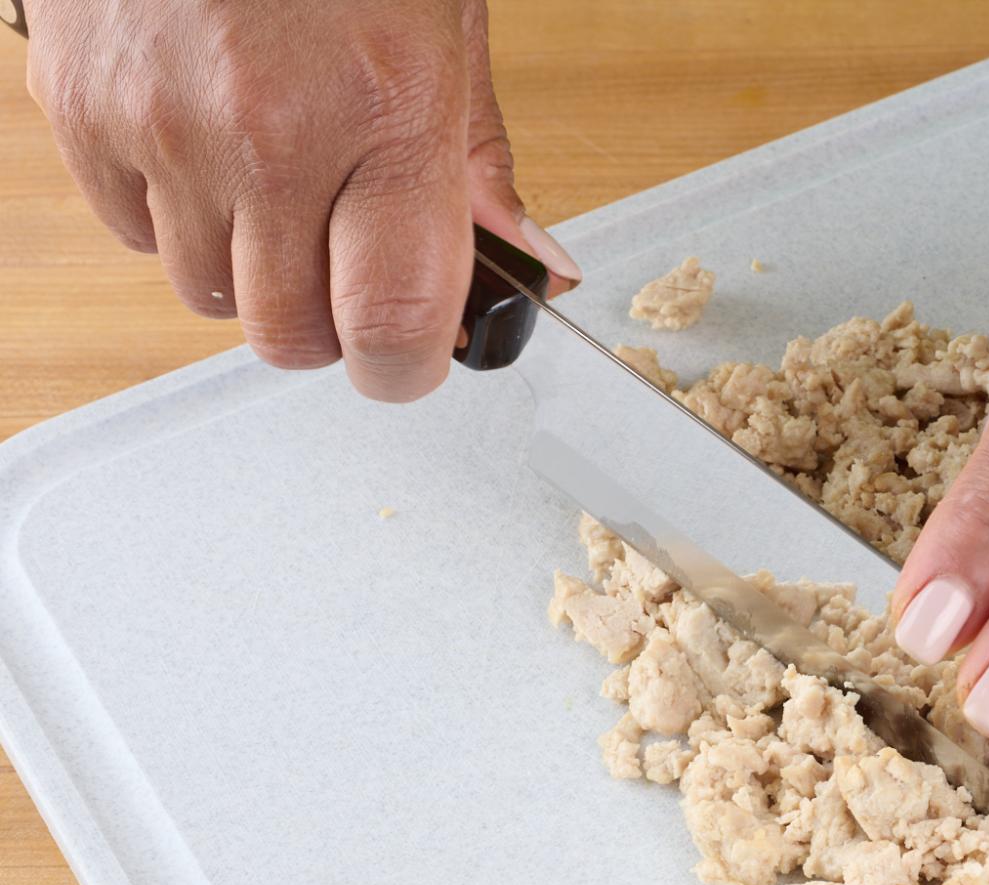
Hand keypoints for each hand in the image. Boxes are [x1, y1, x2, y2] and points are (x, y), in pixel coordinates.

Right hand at [25, 0, 579, 400]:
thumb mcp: (446, 24)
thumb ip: (476, 159)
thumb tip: (526, 266)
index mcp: (385, 111)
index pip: (391, 321)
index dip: (406, 367)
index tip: (414, 358)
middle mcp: (268, 134)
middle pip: (289, 335)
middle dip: (329, 325)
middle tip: (349, 268)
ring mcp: (163, 126)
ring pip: (206, 294)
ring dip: (250, 270)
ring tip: (277, 184)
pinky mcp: (82, 109)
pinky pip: (133, 234)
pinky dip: (175, 215)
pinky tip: (207, 144)